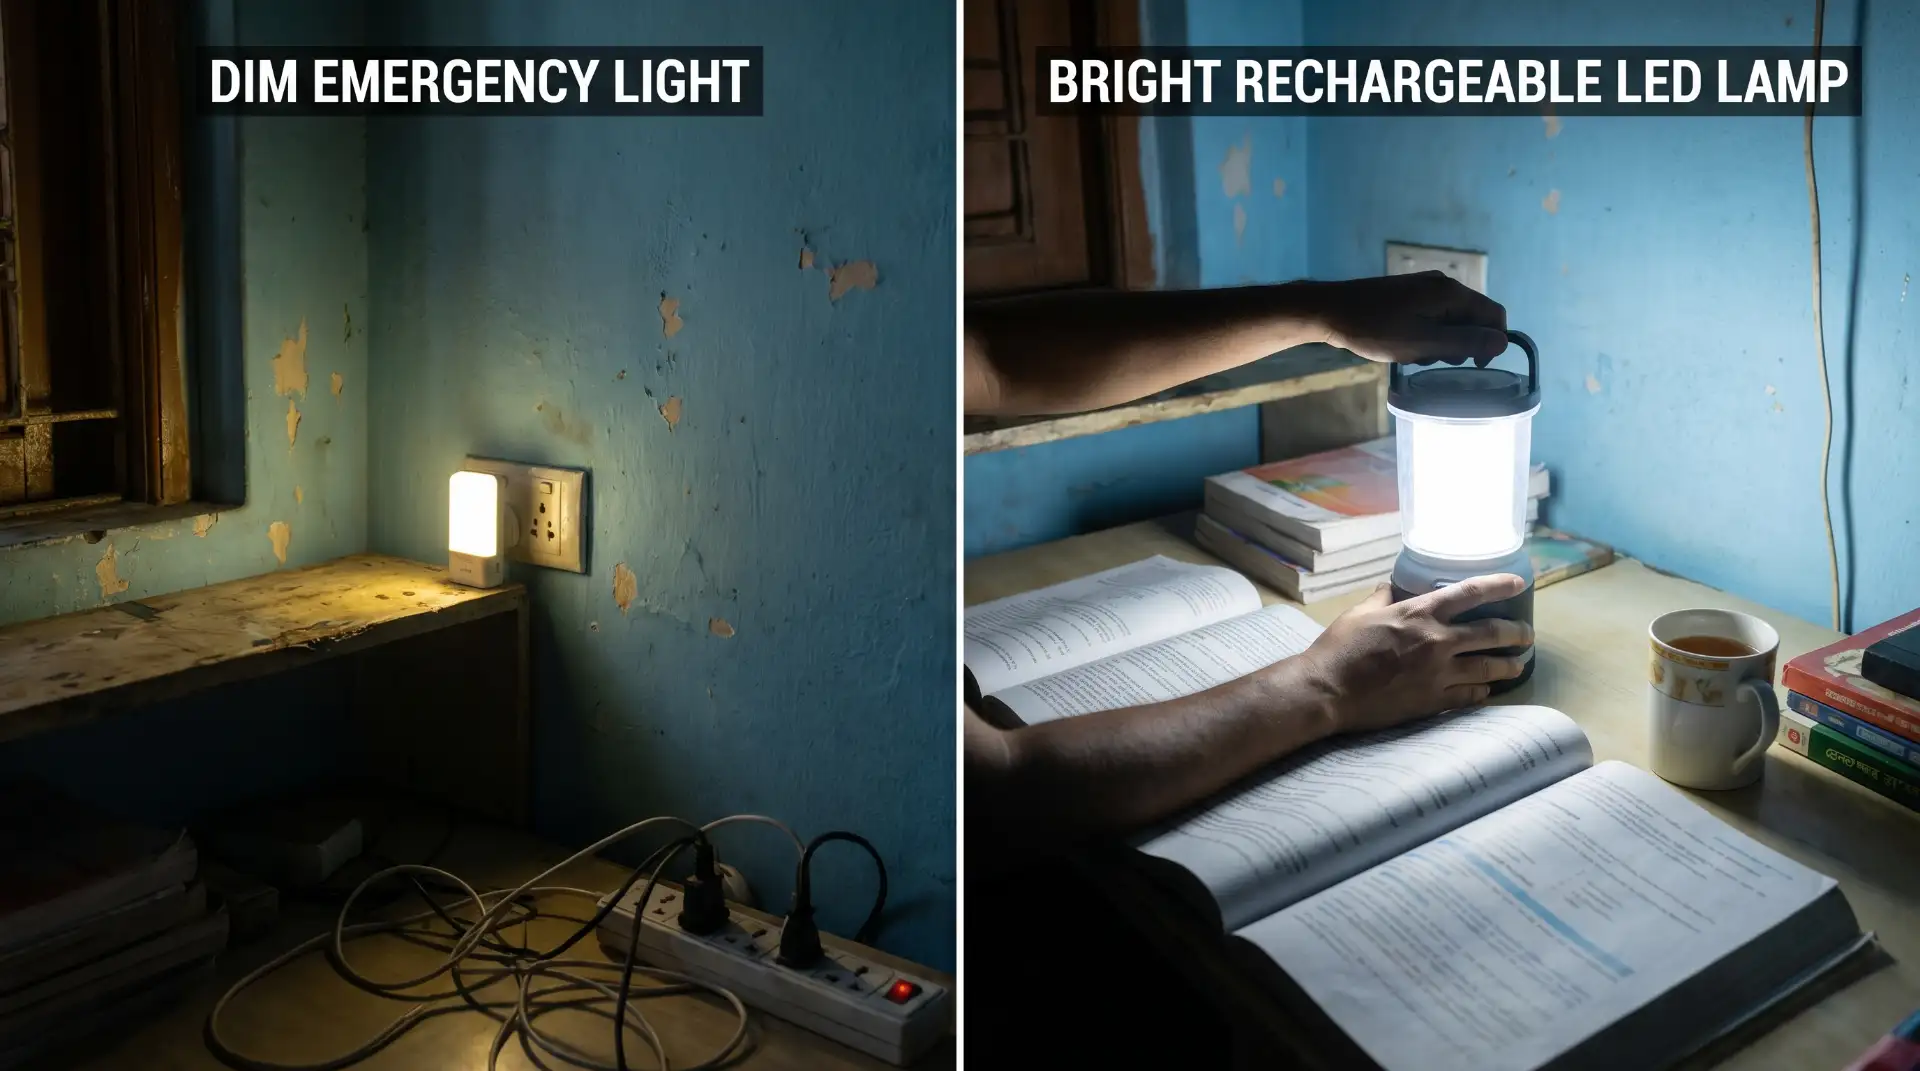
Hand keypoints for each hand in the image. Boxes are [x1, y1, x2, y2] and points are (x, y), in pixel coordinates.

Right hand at [1292, 574, 1532, 734]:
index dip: (1499, 585)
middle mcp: (1437, 641)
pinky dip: (1482, 691)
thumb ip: (1382, 598)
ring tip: (1518, 664)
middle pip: (1491, 633)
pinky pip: (1470, 695)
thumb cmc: (1340, 647)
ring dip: (1509, 665)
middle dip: (1517, 632)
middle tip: (1527, 634)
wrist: (1328, 690)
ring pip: (1489, 667)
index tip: (1518, 583)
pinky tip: (1487, 691)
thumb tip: (1390, 587)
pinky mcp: (1434, 700)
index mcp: (1420, 613)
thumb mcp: (1359, 613)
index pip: (1470, 593)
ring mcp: (1439, 673)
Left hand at [1306, 271, 1507, 364]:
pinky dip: (1424, 336)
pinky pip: (1430, 318)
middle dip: (1459, 344)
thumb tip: (1502, 343)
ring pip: (1450, 321)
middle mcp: (1442, 285)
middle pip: (1472, 318)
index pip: (1493, 314)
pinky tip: (1402, 347)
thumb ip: (1464, 342)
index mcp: (1450, 293)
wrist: (1329, 311)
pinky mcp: (1408, 296)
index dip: (1492, 342)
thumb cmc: (1374, 329)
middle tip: (1431, 360)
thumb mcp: (1423, 342)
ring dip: (1439, 343)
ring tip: (1412, 354)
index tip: (1474, 366)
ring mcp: (1423, 289)